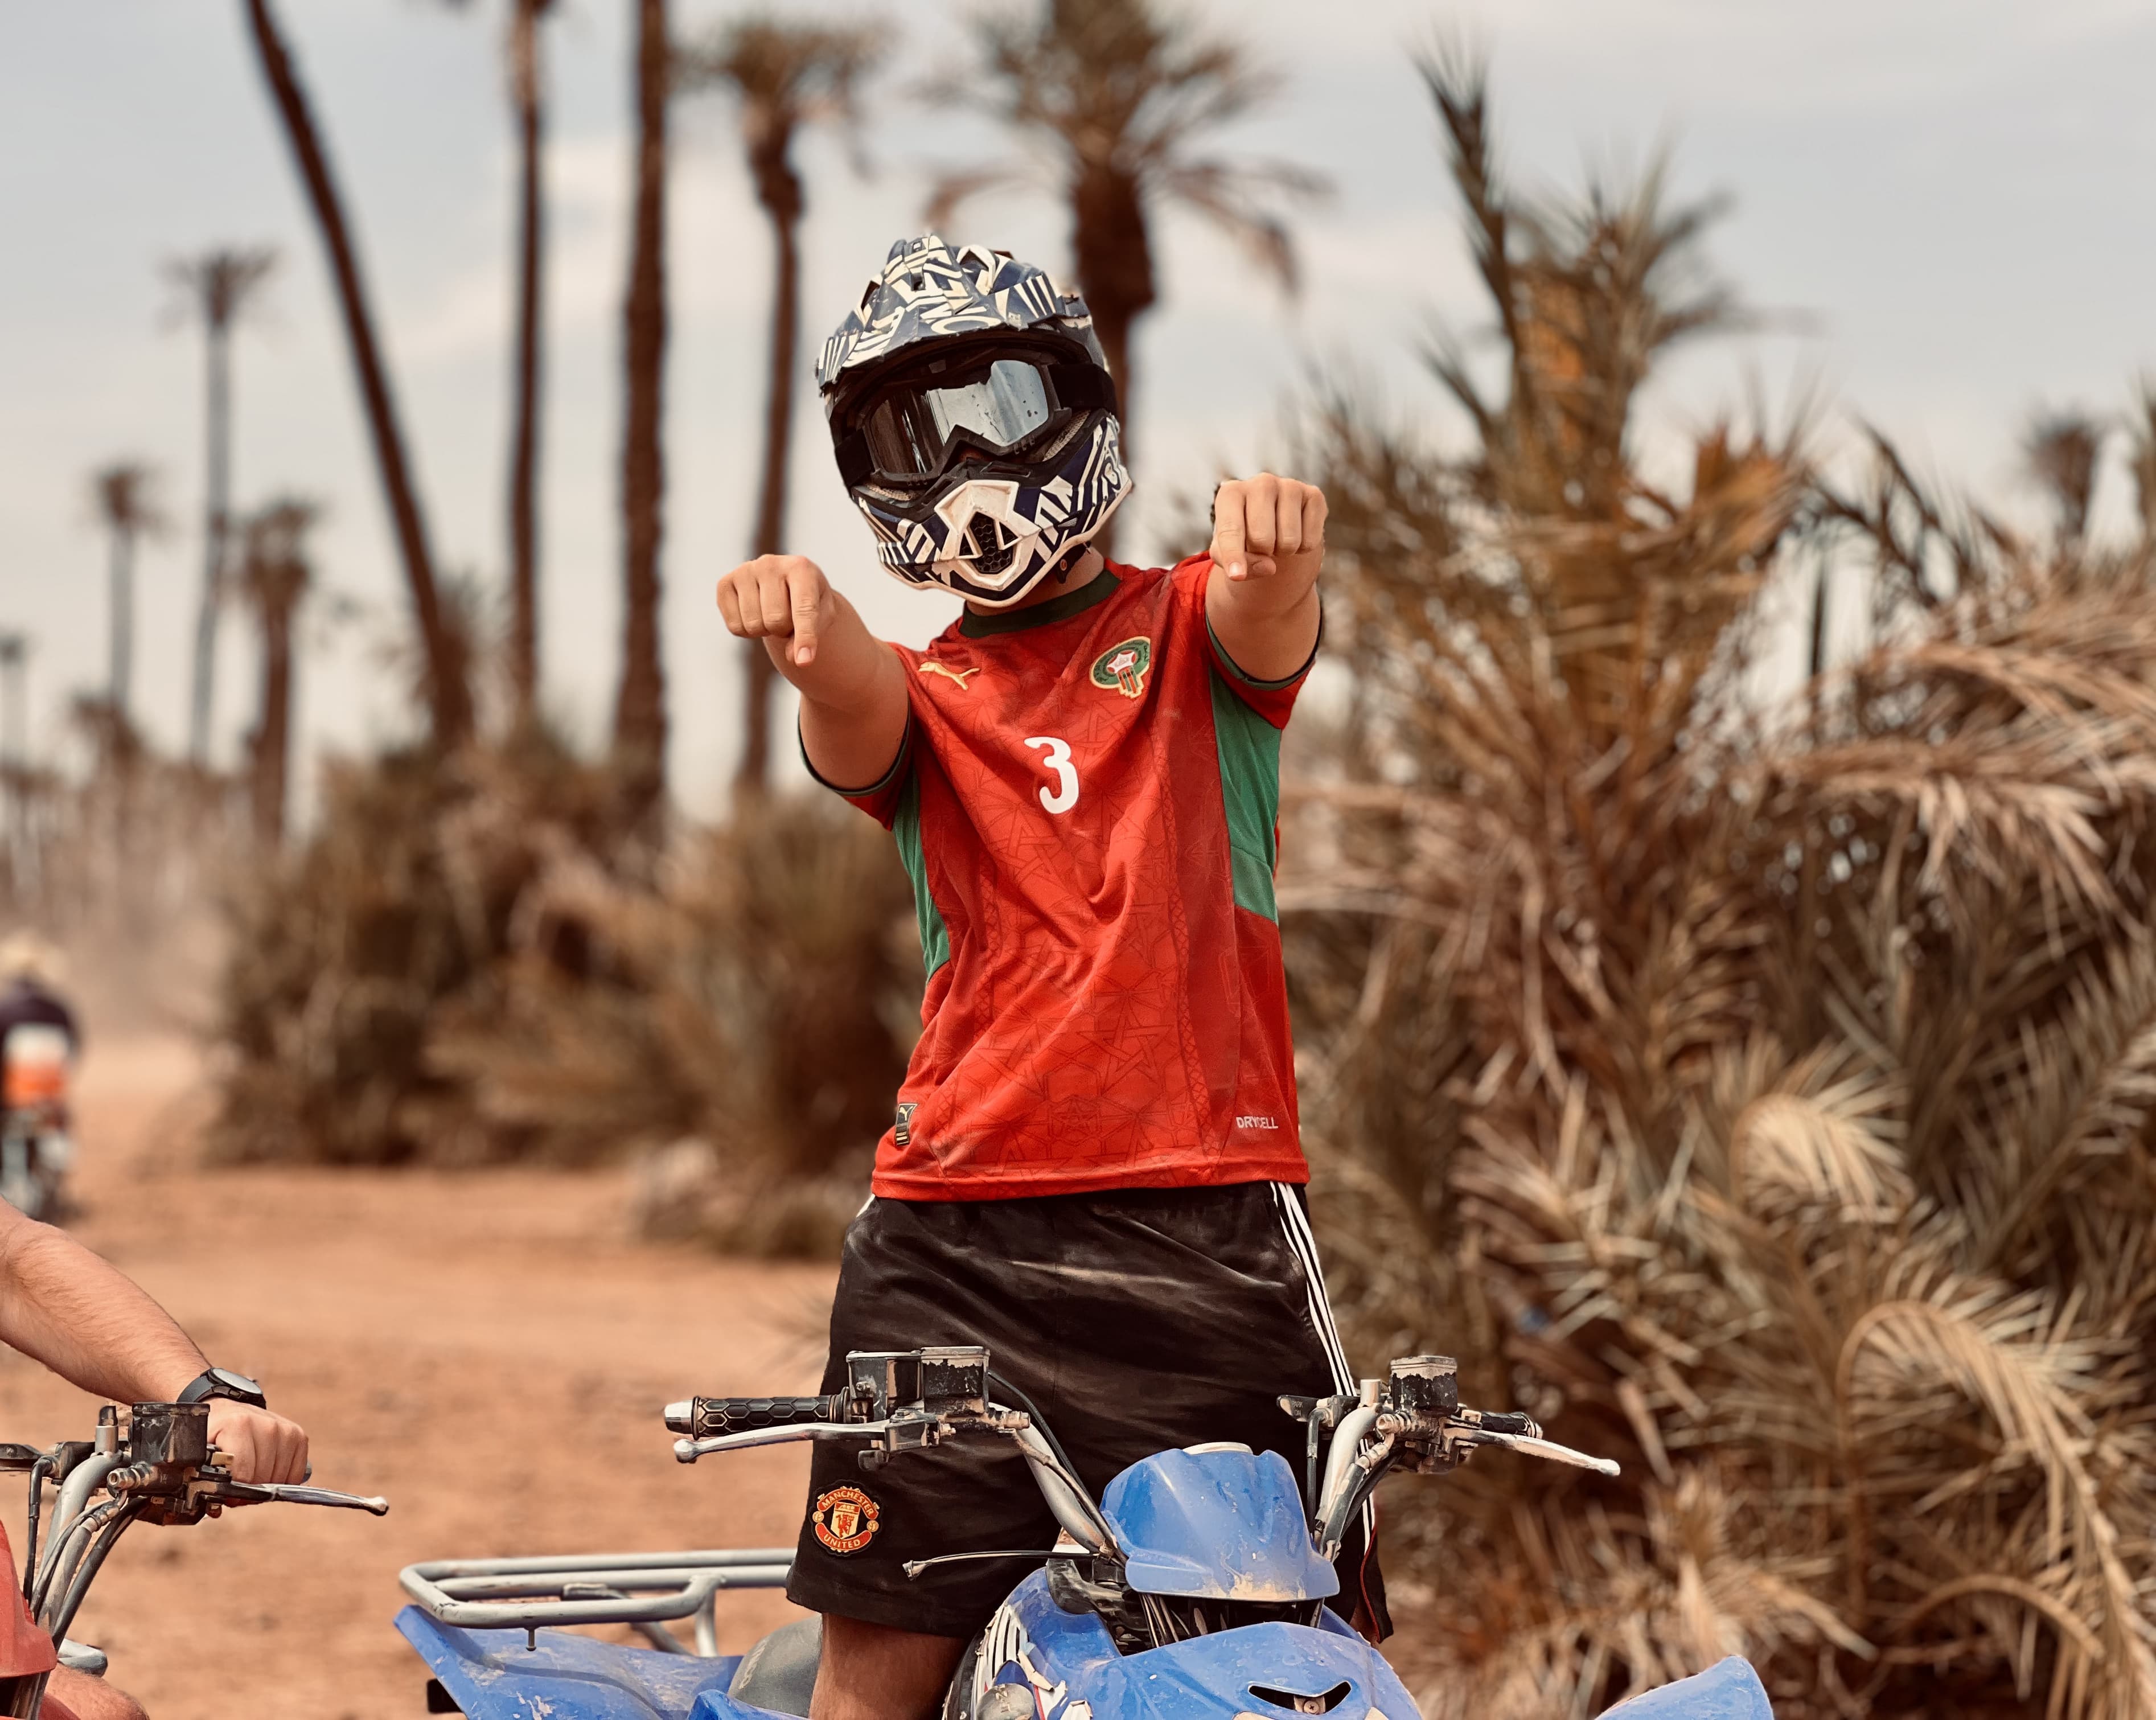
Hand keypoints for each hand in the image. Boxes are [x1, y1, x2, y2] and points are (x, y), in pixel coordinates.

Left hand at [207, 1401, 308, 1486]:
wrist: (228, 1411)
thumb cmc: (212, 1436)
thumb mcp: (200, 1453)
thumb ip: (202, 1477)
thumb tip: (215, 1509)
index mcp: (238, 1424)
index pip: (243, 1474)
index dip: (234, 1492)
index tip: (226, 1495)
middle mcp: (267, 1424)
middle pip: (262, 1478)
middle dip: (249, 1490)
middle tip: (237, 1486)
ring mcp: (285, 1429)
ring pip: (279, 1479)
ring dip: (265, 1486)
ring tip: (250, 1477)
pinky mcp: (297, 1435)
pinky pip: (295, 1474)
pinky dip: (282, 1481)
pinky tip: (267, 1473)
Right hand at [717, 554, 835, 666]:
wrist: (786, 583)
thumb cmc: (809, 600)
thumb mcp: (821, 616)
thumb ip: (812, 635)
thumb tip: (795, 658)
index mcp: (801, 568)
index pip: (804, 609)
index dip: (805, 638)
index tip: (805, 662)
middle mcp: (770, 563)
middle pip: (776, 621)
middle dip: (785, 630)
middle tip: (788, 617)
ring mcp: (744, 571)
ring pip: (753, 625)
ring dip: (765, 630)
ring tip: (771, 613)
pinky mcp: (724, 583)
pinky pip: (734, 627)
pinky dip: (746, 631)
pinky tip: (754, 613)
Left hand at [1209, 473, 1326, 586]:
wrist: (1274, 524)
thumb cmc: (1244, 538)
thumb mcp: (1228, 554)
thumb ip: (1238, 563)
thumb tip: (1269, 567)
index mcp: (1231, 493)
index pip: (1231, 530)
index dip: (1233, 556)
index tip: (1237, 576)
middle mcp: (1261, 483)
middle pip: (1262, 540)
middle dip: (1262, 553)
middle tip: (1261, 544)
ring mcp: (1290, 485)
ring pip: (1289, 542)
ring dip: (1283, 552)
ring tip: (1277, 538)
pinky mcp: (1314, 495)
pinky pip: (1310, 541)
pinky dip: (1303, 549)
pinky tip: (1296, 532)